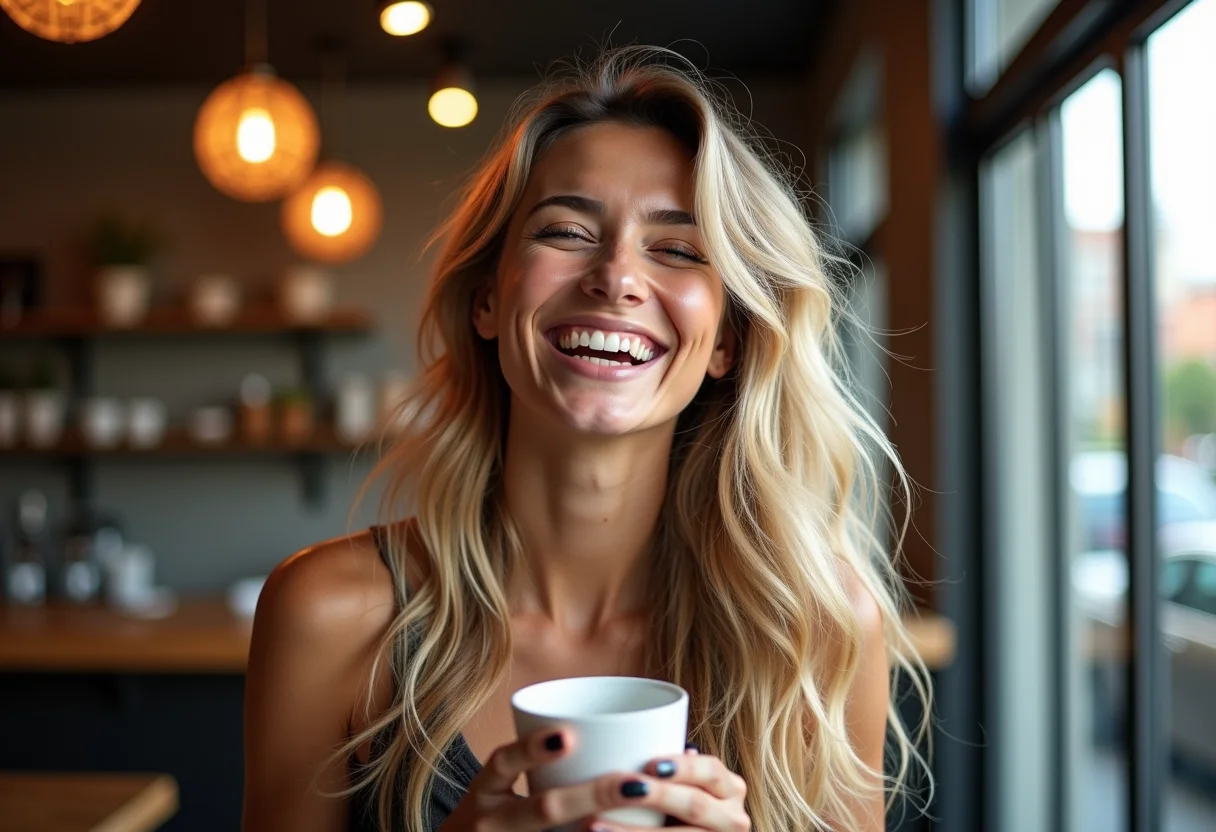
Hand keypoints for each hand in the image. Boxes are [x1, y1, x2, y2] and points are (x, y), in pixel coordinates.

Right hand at [439, 733, 748, 831]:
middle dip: (594, 795)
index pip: (503, 762)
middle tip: (637, 784)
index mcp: (485, 791)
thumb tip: (601, 729)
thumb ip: (534, 762)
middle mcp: (490, 822)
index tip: (567, 736)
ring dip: (603, 829)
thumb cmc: (492, 814)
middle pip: (543, 808)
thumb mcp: (496, 788)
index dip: (532, 749)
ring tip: (640, 805)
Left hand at [584, 747, 749, 831]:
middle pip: (695, 805)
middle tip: (622, 790)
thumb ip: (674, 765)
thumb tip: (644, 734)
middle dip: (659, 797)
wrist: (685, 831)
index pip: (710, 771)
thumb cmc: (680, 803)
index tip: (649, 765)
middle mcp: (733, 817)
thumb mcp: (686, 783)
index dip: (683, 767)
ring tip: (594, 825)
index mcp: (730, 788)